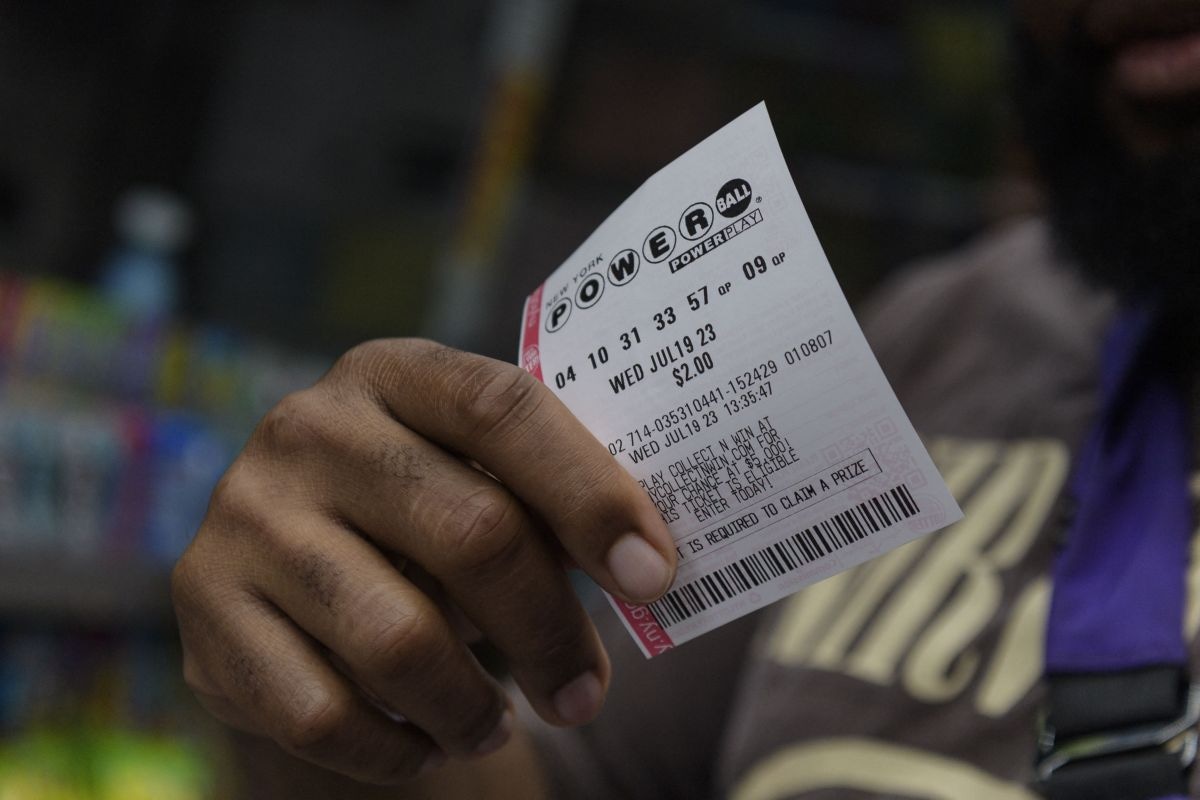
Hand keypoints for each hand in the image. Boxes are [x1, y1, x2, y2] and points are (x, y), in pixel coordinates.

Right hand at [171, 339, 676, 783]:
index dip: (591, 493)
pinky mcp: (207, 612)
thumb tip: (646, 569)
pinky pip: (323, 713)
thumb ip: (541, 501)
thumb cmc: (413, 512)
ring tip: (503, 724)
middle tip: (587, 691)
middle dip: (550, 629)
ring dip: (474, 706)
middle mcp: (308, 429)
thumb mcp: (468, 475)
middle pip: (471, 531)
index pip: (504, 408)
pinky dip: (396, 748)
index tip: (653, 575)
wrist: (279, 562)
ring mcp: (247, 519)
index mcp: (392, 372)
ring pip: (400, 640)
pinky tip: (428, 742)